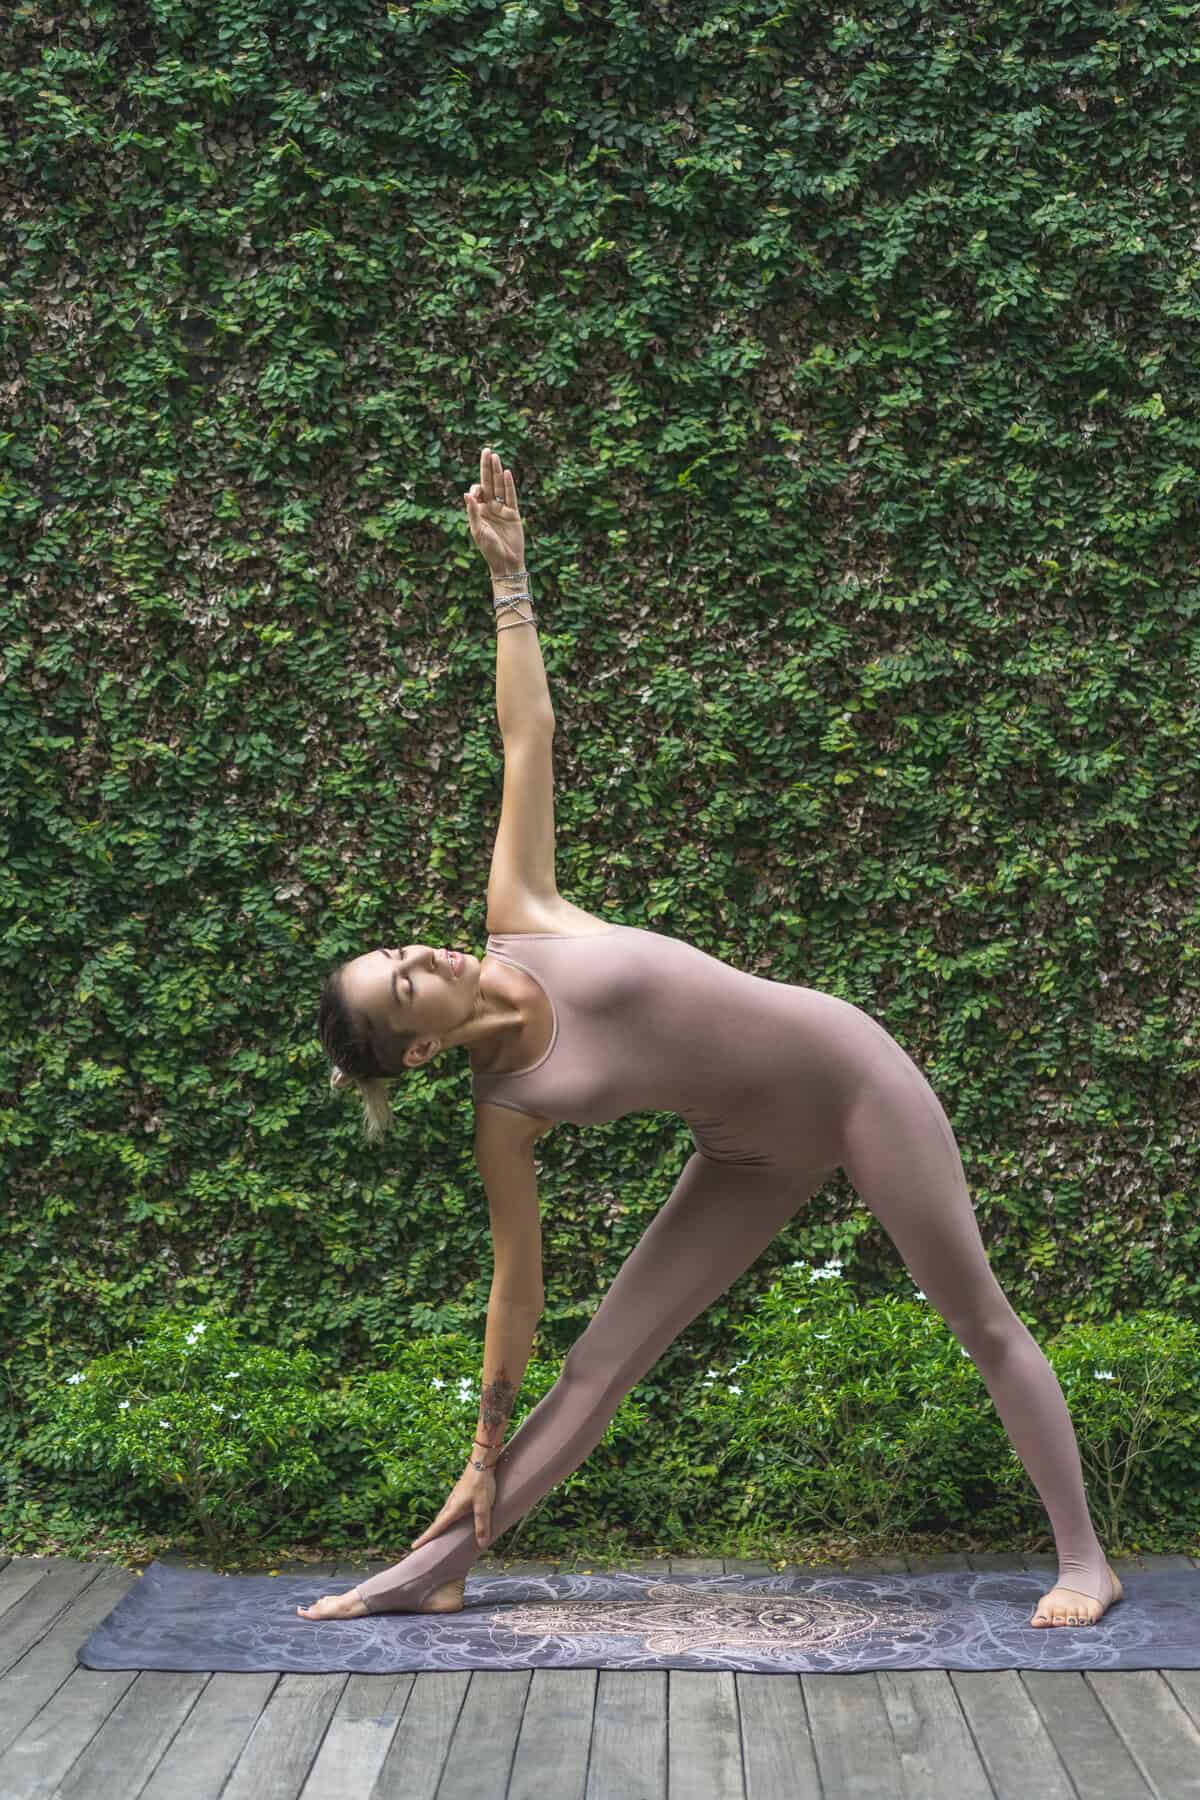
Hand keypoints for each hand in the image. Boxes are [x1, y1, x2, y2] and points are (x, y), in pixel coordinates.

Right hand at [410, 1461, 497, 1551]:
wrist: (481, 1462)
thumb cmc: (481, 1484)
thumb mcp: (483, 1506)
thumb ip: (482, 1525)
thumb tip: (481, 1544)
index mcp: (453, 1509)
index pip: (436, 1527)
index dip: (425, 1538)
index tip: (414, 1546)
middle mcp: (450, 1504)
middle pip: (438, 1522)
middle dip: (430, 1534)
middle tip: (423, 1544)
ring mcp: (454, 1497)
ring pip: (443, 1515)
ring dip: (439, 1525)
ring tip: (438, 1535)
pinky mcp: (460, 1493)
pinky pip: (450, 1510)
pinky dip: (447, 1518)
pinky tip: (453, 1517)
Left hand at [464, 446, 524, 575]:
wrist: (505, 562)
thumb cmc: (489, 549)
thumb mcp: (477, 530)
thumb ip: (473, 512)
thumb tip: (467, 494)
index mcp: (479, 511)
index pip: (477, 492)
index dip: (476, 487)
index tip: (476, 493)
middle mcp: (490, 508)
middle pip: (488, 483)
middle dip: (487, 467)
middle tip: (487, 450)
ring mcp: (502, 510)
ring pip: (499, 487)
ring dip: (497, 472)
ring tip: (495, 456)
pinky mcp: (513, 514)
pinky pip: (511, 497)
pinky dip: (508, 486)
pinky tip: (506, 473)